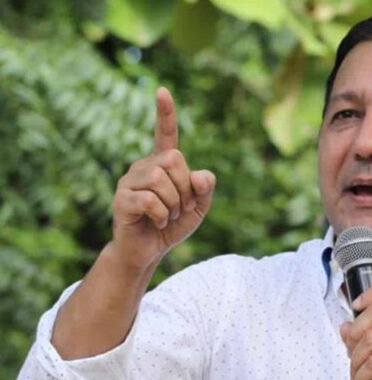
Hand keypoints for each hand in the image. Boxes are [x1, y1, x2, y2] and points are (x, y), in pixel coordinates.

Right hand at [111, 87, 215, 268]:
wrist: (148, 252)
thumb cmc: (172, 225)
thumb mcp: (199, 207)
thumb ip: (205, 188)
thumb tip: (199, 174)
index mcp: (162, 164)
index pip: (166, 134)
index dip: (166, 114)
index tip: (162, 90)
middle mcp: (144, 166)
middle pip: (174, 159)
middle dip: (185, 187)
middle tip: (180, 207)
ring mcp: (129, 181)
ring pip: (161, 179)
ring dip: (174, 204)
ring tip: (167, 216)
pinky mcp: (121, 199)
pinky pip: (150, 200)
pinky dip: (162, 214)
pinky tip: (157, 222)